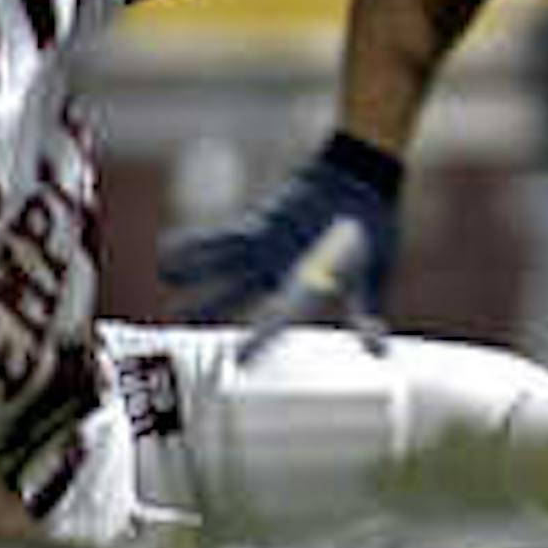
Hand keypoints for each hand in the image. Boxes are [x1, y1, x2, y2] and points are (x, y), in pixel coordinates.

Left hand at [158, 133, 398, 356]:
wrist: (361, 185)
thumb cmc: (372, 232)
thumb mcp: (372, 274)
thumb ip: (365, 311)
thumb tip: (379, 349)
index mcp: (308, 290)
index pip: (279, 319)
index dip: (259, 340)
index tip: (237, 362)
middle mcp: (280, 276)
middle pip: (238, 298)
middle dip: (212, 309)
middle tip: (182, 328)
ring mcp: (267, 251)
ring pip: (223, 268)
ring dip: (196, 275)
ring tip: (168, 279)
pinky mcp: (259, 227)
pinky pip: (223, 237)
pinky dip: (197, 242)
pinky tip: (169, 247)